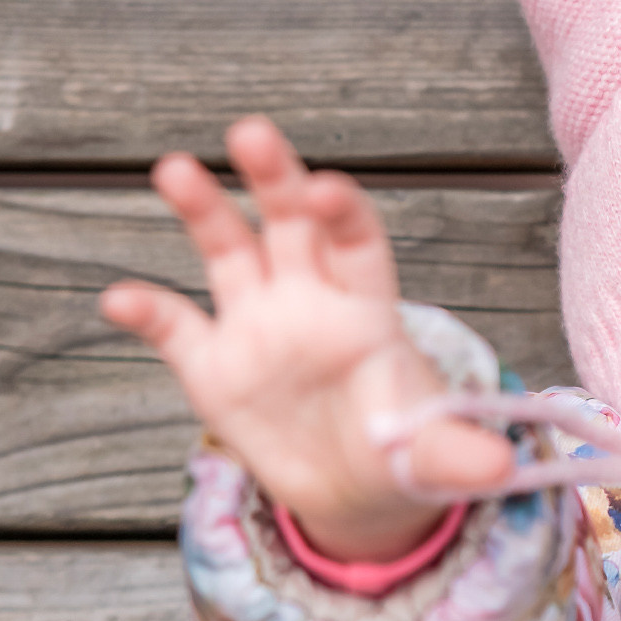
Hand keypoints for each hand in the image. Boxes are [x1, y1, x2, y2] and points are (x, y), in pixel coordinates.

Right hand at [100, 115, 515, 560]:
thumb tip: (503, 467)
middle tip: (253, 132)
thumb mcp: (432, 456)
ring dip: (203, 209)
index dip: (344, 214)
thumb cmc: (402, 450)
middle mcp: (309, 300)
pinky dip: (147, 312)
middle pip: (293, 223)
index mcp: (367, 309)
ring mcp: (257, 325)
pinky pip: (176, 329)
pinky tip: (117, 299)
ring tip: (175, 168)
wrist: (355, 488)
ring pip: (228, 250)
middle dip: (276, 177)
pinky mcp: (213, 365)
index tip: (329, 191)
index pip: (358, 243)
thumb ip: (458, 453)